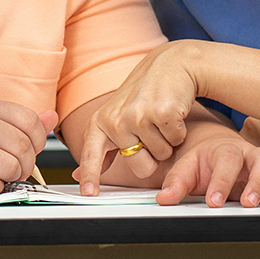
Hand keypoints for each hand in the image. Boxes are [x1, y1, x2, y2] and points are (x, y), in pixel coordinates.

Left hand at [79, 40, 202, 186]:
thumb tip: (81, 174)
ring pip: (161, 154)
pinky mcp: (162, 113)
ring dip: (166, 141)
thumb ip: (102, 147)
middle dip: (152, 156)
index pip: (92, 154)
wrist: (171, 64)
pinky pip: (175, 140)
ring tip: (159, 118)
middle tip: (150, 131)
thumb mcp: (116, 117)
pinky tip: (171, 113)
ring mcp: (138, 115)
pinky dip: (178, 131)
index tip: (88, 193)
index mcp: (101, 121)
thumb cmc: (145, 94)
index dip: (90, 176)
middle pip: (140, 166)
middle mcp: (116, 119)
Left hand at [155, 133, 259, 207]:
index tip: (214, 201)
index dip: (221, 181)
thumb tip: (165, 198)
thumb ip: (177, 183)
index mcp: (227, 150)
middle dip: (258, 182)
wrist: (217, 153)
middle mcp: (252, 156)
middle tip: (248, 202)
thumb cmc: (205, 162)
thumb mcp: (187, 169)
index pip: (227, 161)